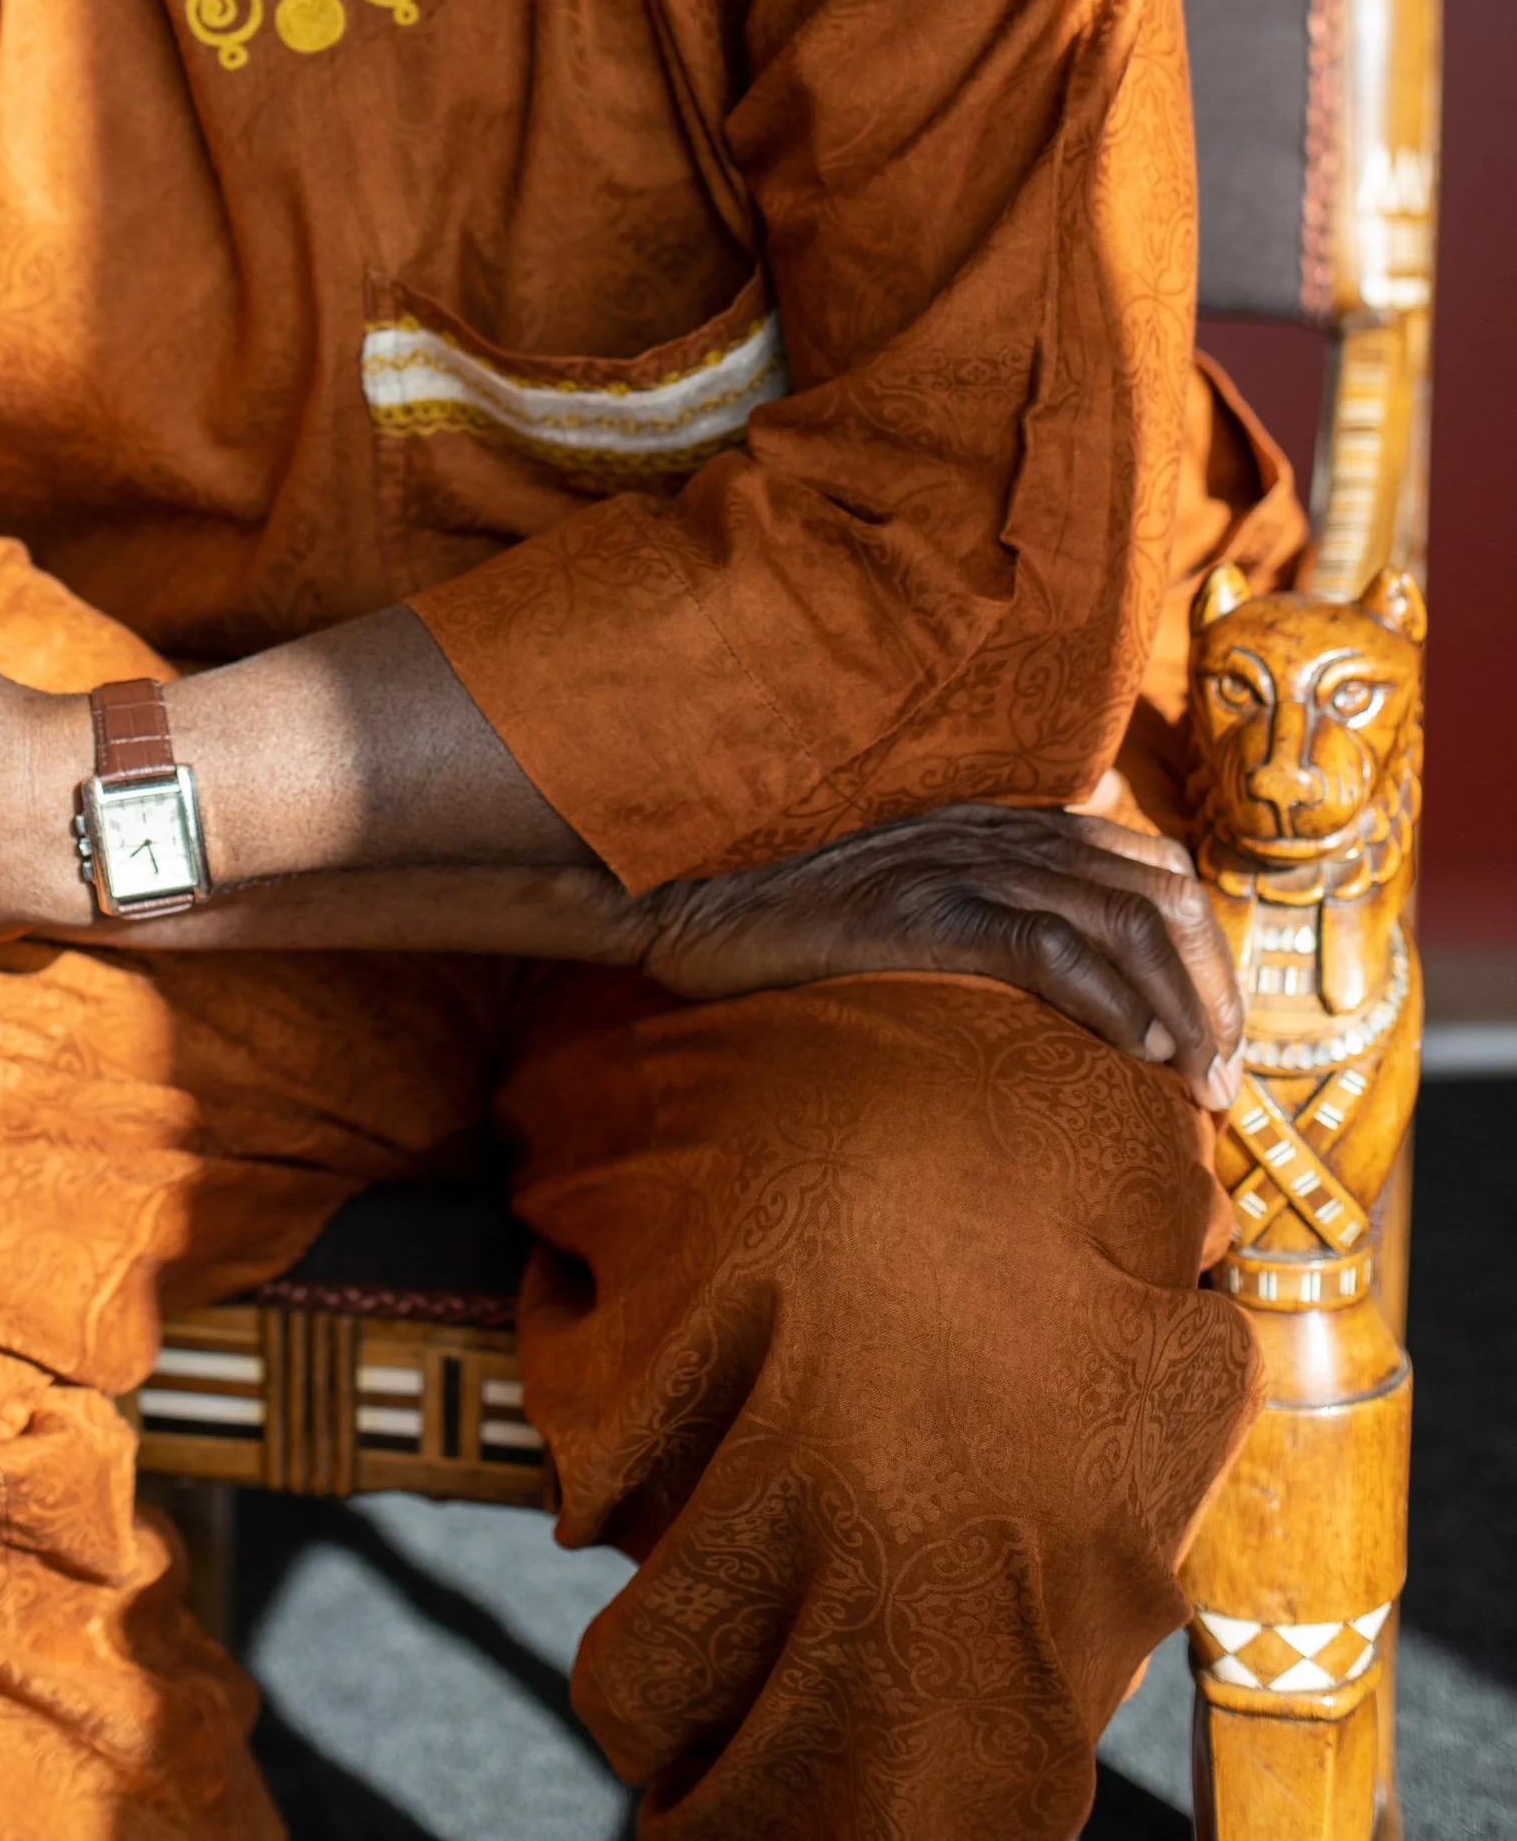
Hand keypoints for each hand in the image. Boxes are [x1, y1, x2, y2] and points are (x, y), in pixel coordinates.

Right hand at [620, 801, 1243, 1110]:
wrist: (688, 895)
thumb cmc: (790, 914)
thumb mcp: (907, 891)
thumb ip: (984, 902)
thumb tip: (1064, 961)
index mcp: (1006, 823)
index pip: (1156, 870)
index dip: (1208, 955)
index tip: (1216, 1042)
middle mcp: (1001, 830)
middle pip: (1164, 895)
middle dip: (1217, 991)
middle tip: (1223, 1082)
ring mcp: (964, 863)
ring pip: (1125, 921)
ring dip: (1183, 1012)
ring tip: (1198, 1089)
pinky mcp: (927, 908)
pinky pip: (1050, 948)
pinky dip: (1112, 1002)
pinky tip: (1138, 1056)